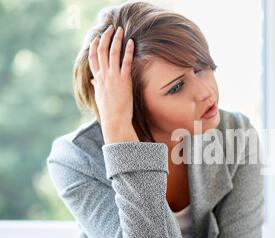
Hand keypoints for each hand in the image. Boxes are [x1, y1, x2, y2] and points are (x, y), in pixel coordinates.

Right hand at [89, 25, 138, 143]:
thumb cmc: (109, 111)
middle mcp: (103, 76)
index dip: (95, 46)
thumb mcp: (99, 96)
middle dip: (105, 37)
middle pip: (102, 51)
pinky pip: (126, 62)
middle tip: (110, 28)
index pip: (93, 58)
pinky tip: (131, 42)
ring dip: (116, 40)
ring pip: (113, 53)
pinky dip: (128, 51)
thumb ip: (96, 86)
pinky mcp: (124, 80)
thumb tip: (92, 80)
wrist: (114, 121)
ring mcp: (113, 77)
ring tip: (120, 30)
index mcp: (97, 79)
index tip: (97, 37)